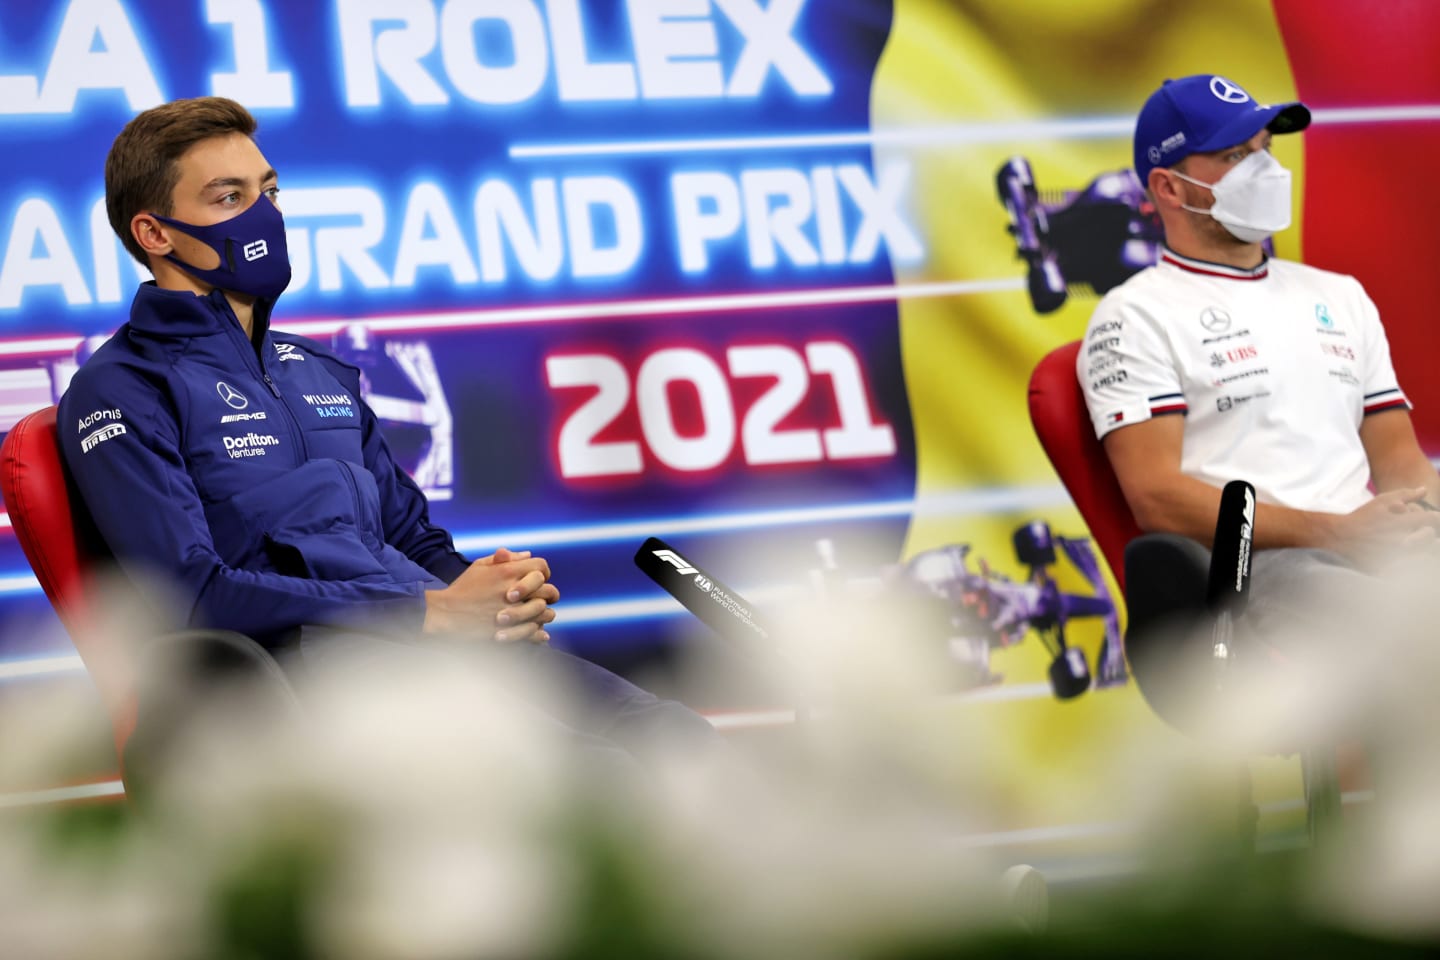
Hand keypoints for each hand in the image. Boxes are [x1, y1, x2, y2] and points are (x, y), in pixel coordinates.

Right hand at [423, 547, 559, 642]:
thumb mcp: (480, 566)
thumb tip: (528, 555)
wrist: (445, 614)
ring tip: (539, 616)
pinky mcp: (509, 630)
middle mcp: (514, 589)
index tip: (540, 580)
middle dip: (549, 594)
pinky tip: (539, 633)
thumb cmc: (462, 589)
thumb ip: (505, 558)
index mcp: (508, 571)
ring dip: (545, 614)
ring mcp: (513, 611)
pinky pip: (535, 632)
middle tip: (545, 599)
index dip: (544, 572)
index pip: (541, 566)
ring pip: (545, 612)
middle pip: (548, 589)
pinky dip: (539, 634)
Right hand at [1327, 487, 1439, 563]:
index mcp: (1402, 522)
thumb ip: (1405, 494)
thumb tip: (1424, 490)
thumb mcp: (1381, 501)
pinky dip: (1408, 562)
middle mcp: (1401, 540)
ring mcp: (1395, 557)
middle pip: (1430, 537)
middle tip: (1417, 533)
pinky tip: (1400, 556)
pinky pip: (1408, 567)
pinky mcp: (1389, 570)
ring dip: (1419, 547)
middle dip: (1426, 533)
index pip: (1432, 519)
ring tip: (1407, 543)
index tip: (1431, 520)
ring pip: (1423, 553)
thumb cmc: (1362, 518)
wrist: (1338, 537)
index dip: (1435, 519)